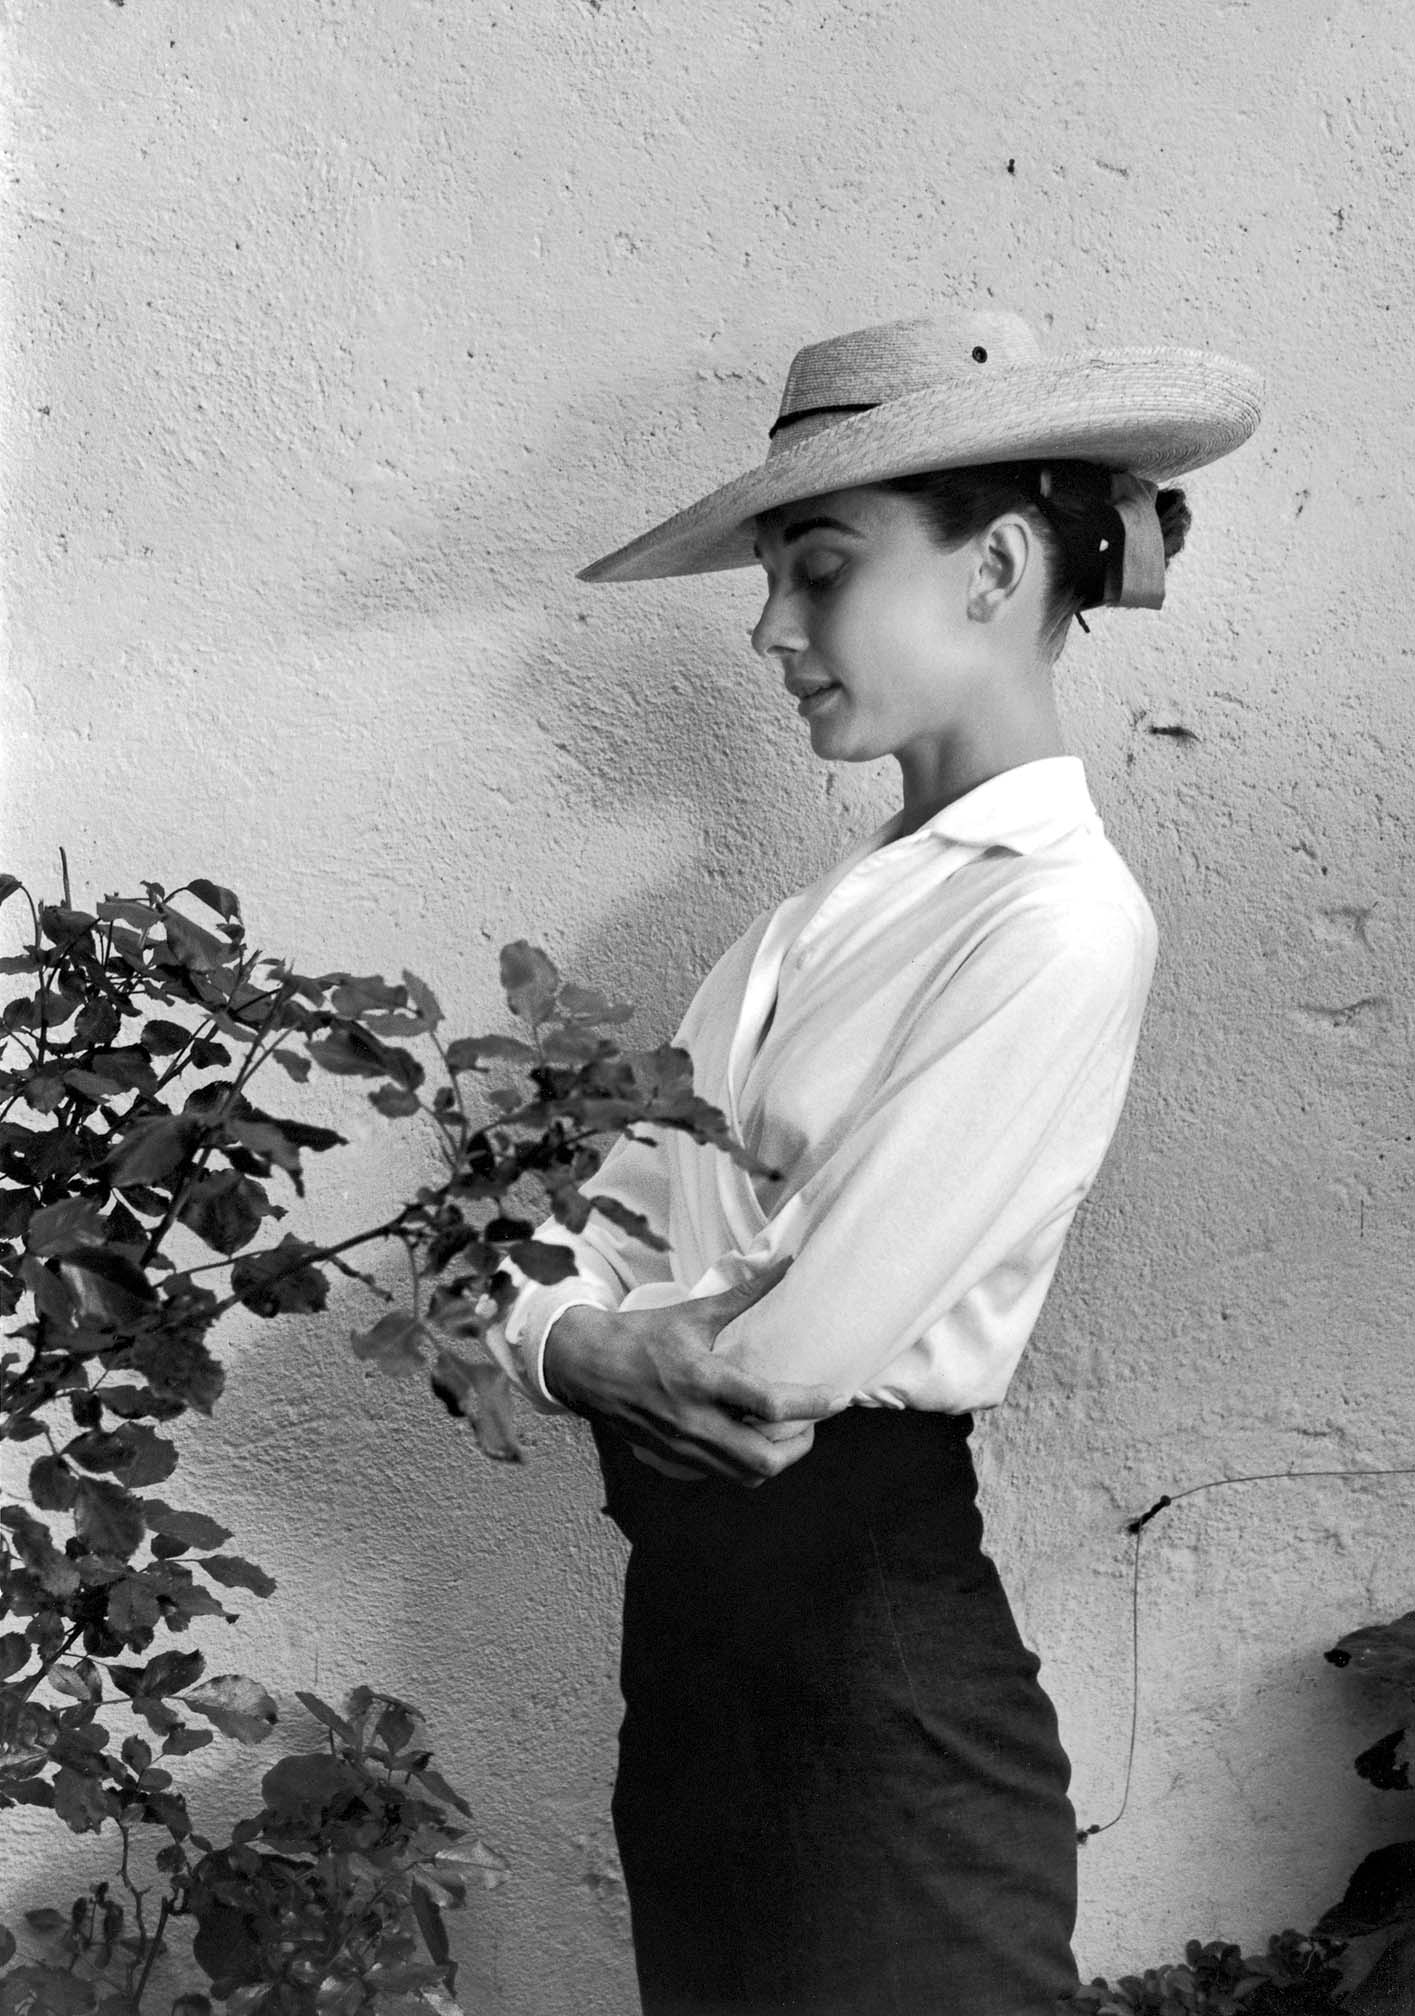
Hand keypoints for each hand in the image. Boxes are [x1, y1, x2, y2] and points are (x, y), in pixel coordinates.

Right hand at [542, 1265, 842, 1485]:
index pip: (770, 1404)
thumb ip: (744, 1293)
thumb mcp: (693, 1312)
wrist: (586, 1367)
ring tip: (788, 1433)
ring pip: (747, 1475)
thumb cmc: (641, 1335)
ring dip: (777, 1458)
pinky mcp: (674, 1460)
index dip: (813, 1404)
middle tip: (812, 1423)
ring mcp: (683, 1447)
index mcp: (702, 1380)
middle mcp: (695, 1421)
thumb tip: (786, 1263)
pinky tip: (751, 1439)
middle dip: (800, 1446)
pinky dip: (747, 1464)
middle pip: (765, 1460)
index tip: (839, 1397)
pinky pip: (723, 1475)